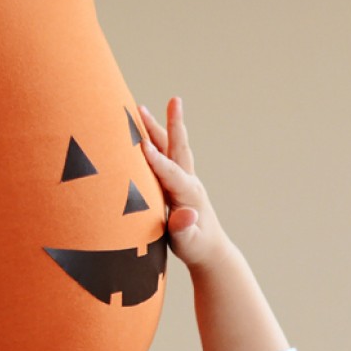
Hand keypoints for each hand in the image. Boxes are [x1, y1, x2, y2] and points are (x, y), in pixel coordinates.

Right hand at [140, 98, 228, 269]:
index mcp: (189, 194)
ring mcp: (184, 180)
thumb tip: (188, 215)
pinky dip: (154, 141)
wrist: (210, 250)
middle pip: (178, 149)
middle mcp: (189, 181)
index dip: (156, 160)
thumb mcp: (188, 243)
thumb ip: (184, 229)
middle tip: (174, 100)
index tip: (141, 145)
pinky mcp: (178, 182)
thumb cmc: (196, 248)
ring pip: (170, 148)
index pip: (171, 173)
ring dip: (157, 127)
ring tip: (140, 108)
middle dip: (173, 125)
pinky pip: (165, 157)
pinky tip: (141, 132)